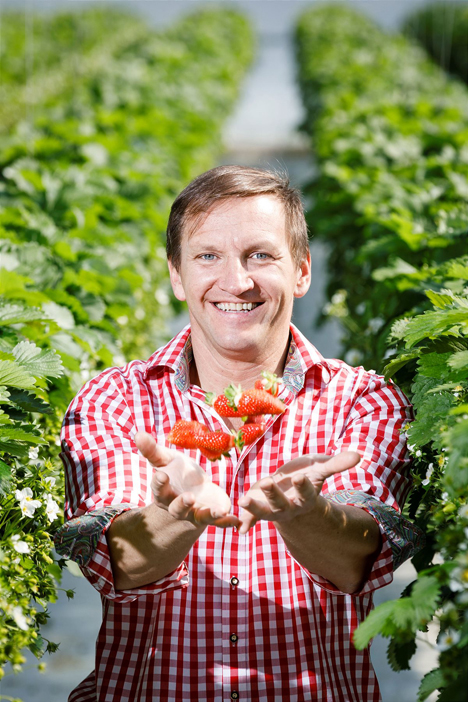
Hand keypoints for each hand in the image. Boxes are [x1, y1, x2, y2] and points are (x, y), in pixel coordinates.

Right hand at [134, 431, 239, 528]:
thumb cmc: (176, 473)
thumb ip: (152, 450)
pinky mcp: (210, 515)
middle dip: (182, 503)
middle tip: (189, 497)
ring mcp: (194, 512)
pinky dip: (226, 521)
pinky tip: (235, 519)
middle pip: (176, 508)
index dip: (159, 483)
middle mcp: (177, 506)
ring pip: (199, 516)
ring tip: (217, 511)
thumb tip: (137, 434)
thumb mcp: (165, 459)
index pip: (159, 488)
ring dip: (208, 514)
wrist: (193, 489)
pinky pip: (218, 521)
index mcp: (164, 491)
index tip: (161, 475)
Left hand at [238, 451, 360, 533]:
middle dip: (274, 494)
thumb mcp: (321, 468)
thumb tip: (359, 456)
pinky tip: (240, 529)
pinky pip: (252, 518)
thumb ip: (337, 464)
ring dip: (254, 507)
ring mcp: (274, 510)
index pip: (305, 492)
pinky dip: (245, 523)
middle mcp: (289, 507)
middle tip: (266, 482)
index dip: (303, 486)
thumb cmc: (308, 476)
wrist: (292, 490)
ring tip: (243, 500)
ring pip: (264, 511)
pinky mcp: (260, 509)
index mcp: (305, 497)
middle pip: (282, 503)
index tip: (299, 477)